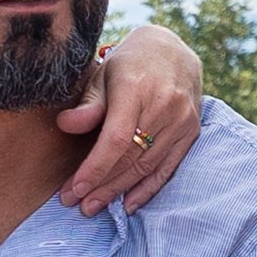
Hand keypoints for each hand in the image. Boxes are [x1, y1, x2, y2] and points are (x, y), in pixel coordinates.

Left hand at [60, 23, 206, 212]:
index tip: (74, 189)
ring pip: (147, 166)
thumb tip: (65, 125)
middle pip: (130, 158)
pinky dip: (148, 188)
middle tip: (77, 204)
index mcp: (136, 88)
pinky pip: (168, 167)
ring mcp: (182, 120)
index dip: (95, 168)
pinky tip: (128, 204)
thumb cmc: (129, 64)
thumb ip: (88, 104)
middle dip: (101, 185)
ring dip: (119, 190)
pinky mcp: (191, 131)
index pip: (116, 139)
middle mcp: (164, 105)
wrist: (173, 50)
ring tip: (95, 206)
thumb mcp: (103, 75)